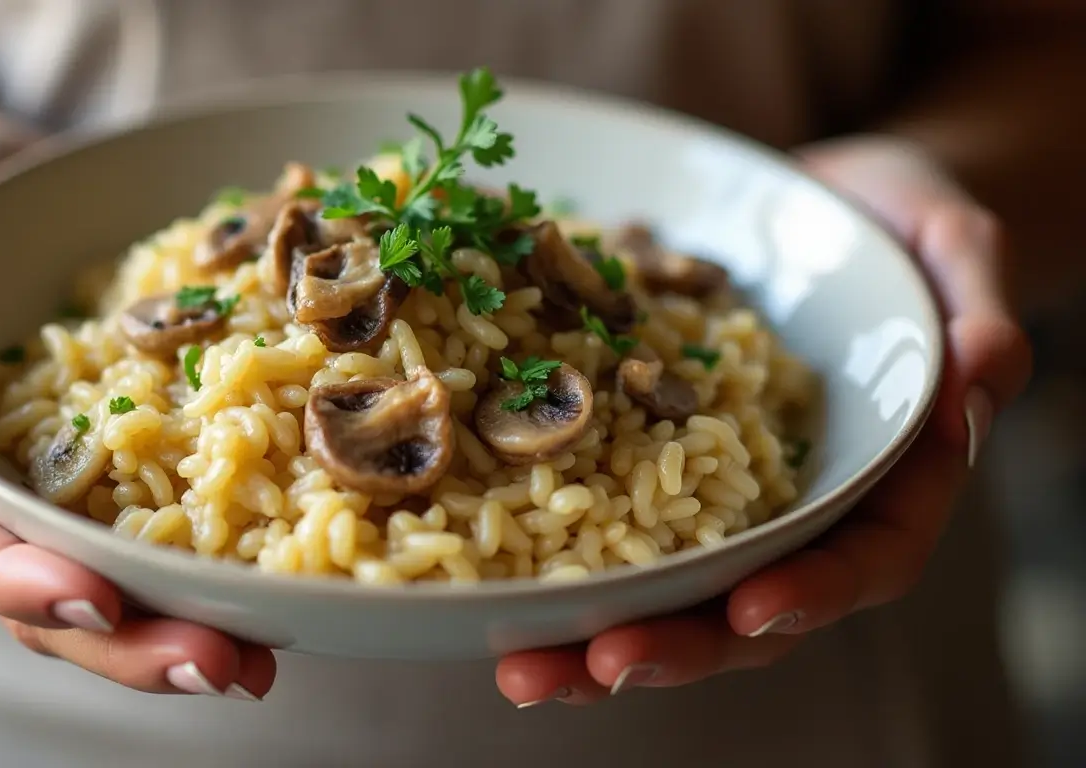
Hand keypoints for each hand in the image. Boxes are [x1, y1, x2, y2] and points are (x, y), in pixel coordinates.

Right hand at [0, 110, 274, 699]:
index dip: (5, 578)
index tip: (89, 599)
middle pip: (33, 591)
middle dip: (122, 639)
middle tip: (217, 664)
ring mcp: (46, 490)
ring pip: (102, 581)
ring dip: (177, 627)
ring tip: (258, 660)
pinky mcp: (114, 469)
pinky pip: (159, 526)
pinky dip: (213, 566)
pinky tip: (277, 592)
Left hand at [493, 136, 1032, 706]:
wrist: (817, 207)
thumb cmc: (901, 230)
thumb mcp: (953, 250)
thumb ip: (975, 311)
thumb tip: (985, 371)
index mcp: (882, 482)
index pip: (864, 559)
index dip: (813, 593)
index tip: (753, 612)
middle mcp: (795, 509)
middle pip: (745, 603)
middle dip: (675, 645)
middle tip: (598, 668)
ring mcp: (718, 497)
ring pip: (664, 587)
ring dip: (593, 635)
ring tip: (518, 664)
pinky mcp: (647, 459)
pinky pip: (599, 519)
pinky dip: (545, 559)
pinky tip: (485, 588)